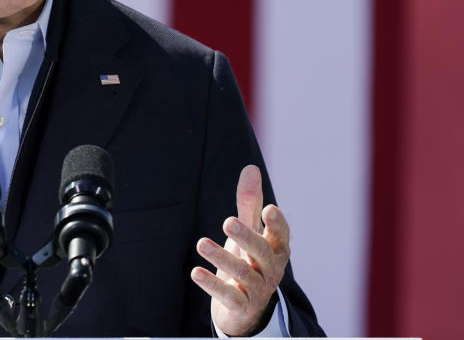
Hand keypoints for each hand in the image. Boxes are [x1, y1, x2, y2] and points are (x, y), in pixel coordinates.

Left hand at [190, 165, 289, 335]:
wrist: (247, 308)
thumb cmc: (250, 260)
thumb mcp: (250, 232)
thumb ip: (250, 203)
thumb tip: (251, 168)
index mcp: (276, 249)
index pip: (281, 235)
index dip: (276, 224)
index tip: (268, 209)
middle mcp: (271, 269)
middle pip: (262, 252)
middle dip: (246, 236)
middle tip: (227, 221)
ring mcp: (258, 289)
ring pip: (243, 273)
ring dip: (221, 257)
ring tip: (201, 243)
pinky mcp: (242, 305)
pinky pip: (229, 295)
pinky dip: (212, 285)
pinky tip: (195, 272)